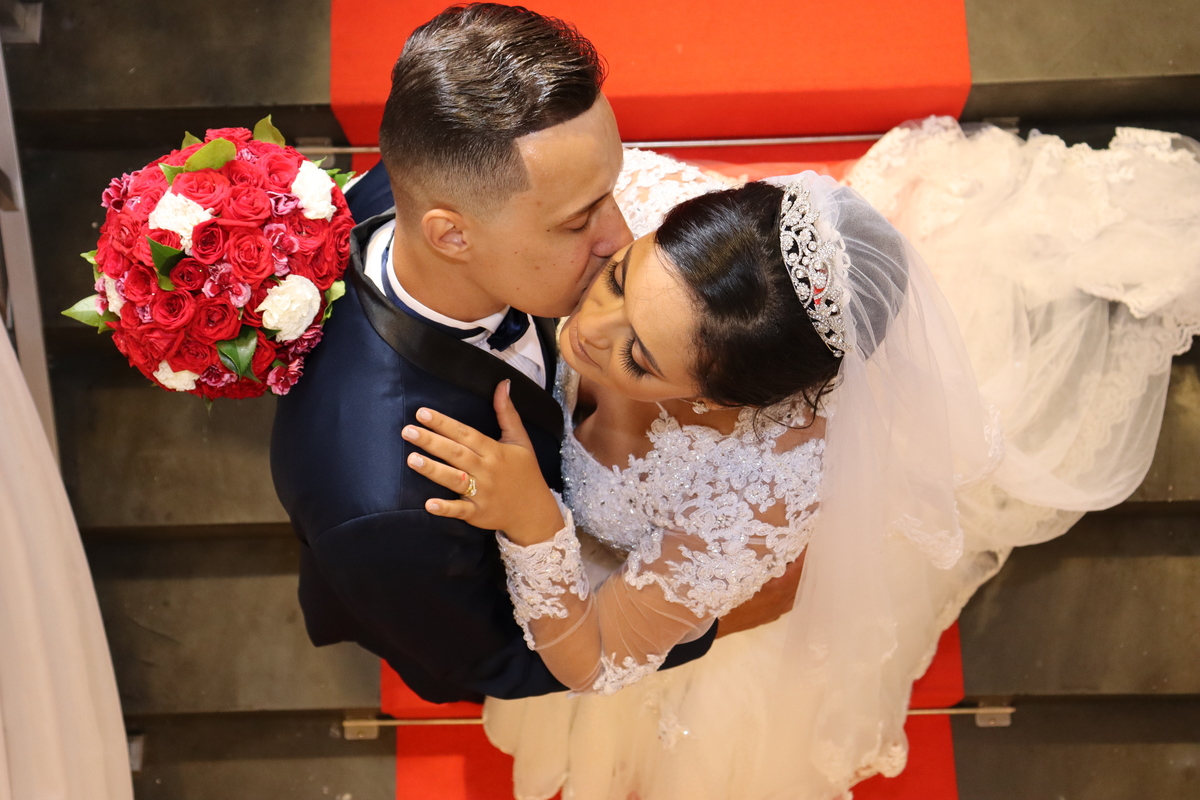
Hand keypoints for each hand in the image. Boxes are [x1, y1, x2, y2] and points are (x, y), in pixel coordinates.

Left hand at [403, 380, 564, 544]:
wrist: (535, 511)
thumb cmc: (525, 472)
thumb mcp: (520, 440)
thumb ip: (507, 412)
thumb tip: (503, 383)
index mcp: (495, 451)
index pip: (466, 434)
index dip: (444, 423)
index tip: (422, 413)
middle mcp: (487, 470)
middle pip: (456, 454)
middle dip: (432, 442)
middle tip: (408, 431)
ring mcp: (483, 493)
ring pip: (455, 480)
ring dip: (433, 470)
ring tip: (411, 459)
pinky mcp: (478, 513)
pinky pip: (460, 510)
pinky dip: (445, 508)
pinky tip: (428, 503)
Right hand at [715, 552, 804, 637]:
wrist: (714, 625)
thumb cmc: (726, 597)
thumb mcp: (740, 575)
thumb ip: (756, 562)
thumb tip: (764, 545)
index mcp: (777, 591)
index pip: (798, 571)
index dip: (803, 556)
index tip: (805, 542)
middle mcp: (780, 603)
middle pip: (799, 583)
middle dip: (801, 567)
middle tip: (799, 550)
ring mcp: (774, 612)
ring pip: (793, 595)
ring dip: (795, 580)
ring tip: (792, 566)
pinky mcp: (767, 618)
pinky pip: (785, 603)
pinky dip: (787, 591)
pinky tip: (780, 585)